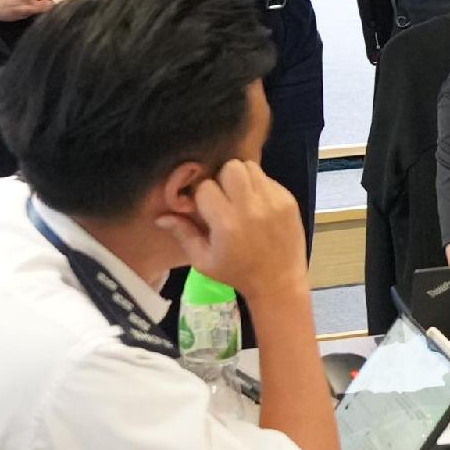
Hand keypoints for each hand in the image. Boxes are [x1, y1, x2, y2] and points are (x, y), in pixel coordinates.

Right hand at [176, 154, 309, 294]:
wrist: (279, 282)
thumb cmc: (236, 273)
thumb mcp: (203, 261)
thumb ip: (183, 234)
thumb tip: (161, 216)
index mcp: (227, 224)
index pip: (205, 187)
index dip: (201, 194)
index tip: (205, 207)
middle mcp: (251, 208)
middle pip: (230, 167)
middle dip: (221, 178)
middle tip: (223, 197)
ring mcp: (273, 201)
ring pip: (250, 167)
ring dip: (240, 178)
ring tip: (240, 198)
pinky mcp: (289, 200)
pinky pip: (268, 178)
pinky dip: (259, 186)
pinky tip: (257, 205)